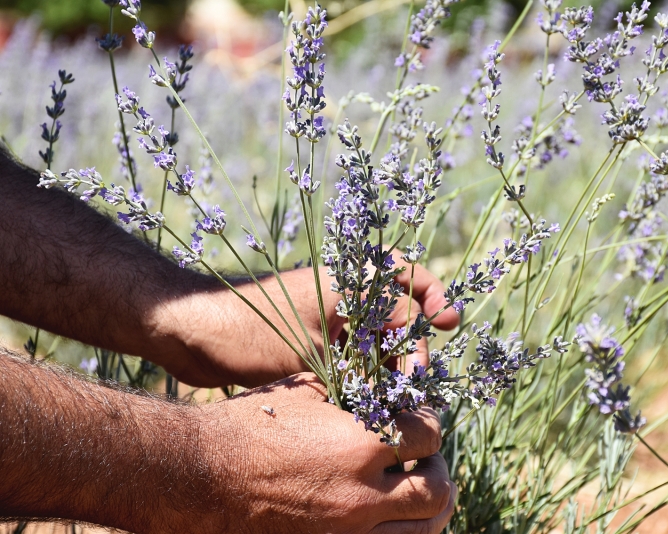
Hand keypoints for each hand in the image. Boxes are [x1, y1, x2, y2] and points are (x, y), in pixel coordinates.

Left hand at [157, 261, 459, 387]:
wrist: (193, 336)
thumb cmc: (250, 331)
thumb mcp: (316, 338)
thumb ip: (368, 336)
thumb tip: (416, 336)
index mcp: (347, 280)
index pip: (409, 279)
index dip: (435, 297)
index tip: (449, 321)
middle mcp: (343, 295)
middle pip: (399, 313)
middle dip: (414, 344)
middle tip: (416, 378)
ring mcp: (329, 319)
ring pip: (379, 337)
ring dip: (394, 362)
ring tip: (399, 393)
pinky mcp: (317, 342)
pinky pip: (358, 353)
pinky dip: (371, 371)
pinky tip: (376, 396)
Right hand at [194, 373, 455, 532]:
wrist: (203, 475)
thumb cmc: (252, 425)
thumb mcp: (309, 393)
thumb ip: (360, 394)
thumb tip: (394, 390)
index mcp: (359, 445)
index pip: (429, 434)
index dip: (429, 421)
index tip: (418, 418)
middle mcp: (362, 496)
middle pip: (437, 489)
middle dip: (438, 466)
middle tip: (424, 456)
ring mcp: (349, 533)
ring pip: (424, 531)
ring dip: (429, 506)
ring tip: (415, 488)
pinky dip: (401, 530)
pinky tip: (389, 513)